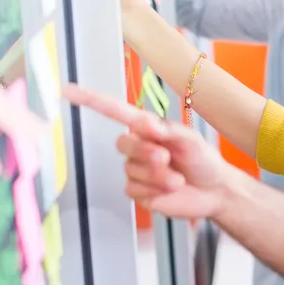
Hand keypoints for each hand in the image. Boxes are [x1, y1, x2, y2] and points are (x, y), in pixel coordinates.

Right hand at [63, 83, 234, 219]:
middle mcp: (138, 147)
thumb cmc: (204, 160)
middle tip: (167, 158)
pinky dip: (155, 190)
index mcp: (148, 128)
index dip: (91, 101)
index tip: (69, 92)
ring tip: (178, 178)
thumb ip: (167, 130)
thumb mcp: (190, 140)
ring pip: (131, 169)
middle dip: (146, 152)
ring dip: (157, 175)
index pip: (115, 112)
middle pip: (122, 143)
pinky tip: (170, 189)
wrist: (214, 192)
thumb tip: (143, 122)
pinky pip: (133, 189)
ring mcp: (136, 170)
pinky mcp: (138, 192)